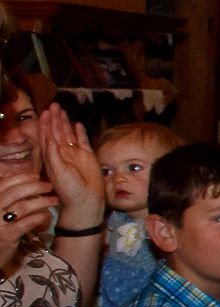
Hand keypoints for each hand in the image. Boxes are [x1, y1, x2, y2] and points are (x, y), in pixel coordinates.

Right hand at [0, 168, 59, 255]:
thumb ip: (6, 199)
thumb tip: (23, 183)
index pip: (3, 184)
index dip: (20, 177)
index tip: (35, 175)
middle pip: (14, 193)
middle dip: (35, 186)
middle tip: (49, 186)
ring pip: (22, 206)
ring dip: (42, 201)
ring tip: (54, 200)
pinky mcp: (7, 236)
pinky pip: (27, 223)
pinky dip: (39, 217)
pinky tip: (47, 215)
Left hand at [33, 107, 102, 227]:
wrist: (86, 200)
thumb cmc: (69, 189)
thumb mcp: (58, 171)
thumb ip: (53, 154)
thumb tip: (50, 137)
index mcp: (52, 157)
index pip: (47, 136)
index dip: (46, 124)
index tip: (45, 112)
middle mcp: (62, 153)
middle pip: (57, 132)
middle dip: (54, 119)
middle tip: (54, 106)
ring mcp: (75, 154)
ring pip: (68, 134)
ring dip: (65, 122)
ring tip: (62, 111)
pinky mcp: (88, 156)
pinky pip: (83, 141)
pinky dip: (80, 132)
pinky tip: (77, 124)